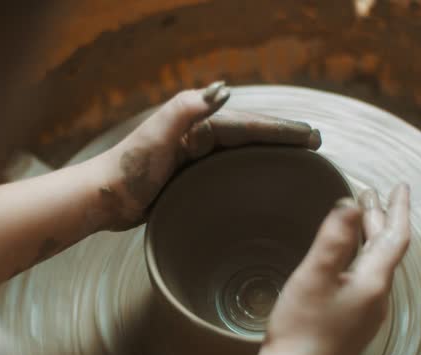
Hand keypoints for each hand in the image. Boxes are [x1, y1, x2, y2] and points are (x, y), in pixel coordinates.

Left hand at [96, 82, 320, 229]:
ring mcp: (196, 157)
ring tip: (300, 157)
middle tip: (316, 142)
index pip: (248, 125)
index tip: (310, 135)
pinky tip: (263, 181)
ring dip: (272, 152)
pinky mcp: (191, 178)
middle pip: (251, 135)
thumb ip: (184, 110)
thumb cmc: (127, 169)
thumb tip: (223, 90)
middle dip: (284, 136)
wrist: (104, 197)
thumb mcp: (155, 136)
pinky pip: (230, 171)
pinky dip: (251, 171)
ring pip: (244, 151)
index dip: (281, 129)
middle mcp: (199, 136)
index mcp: (197, 125)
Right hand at [262, 185, 410, 354]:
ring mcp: (366, 314)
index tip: (400, 187)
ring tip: (359, 221)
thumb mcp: (314, 275)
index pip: (394, 237)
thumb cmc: (302, 326)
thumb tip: (349, 205)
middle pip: (383, 251)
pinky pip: (364, 282)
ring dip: (369, 239)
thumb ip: (333, 239)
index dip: (397, 209)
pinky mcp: (352, 324)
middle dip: (378, 220)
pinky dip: (359, 260)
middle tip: (370, 195)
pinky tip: (345, 262)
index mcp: (372, 282)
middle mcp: (376, 298)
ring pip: (374, 266)